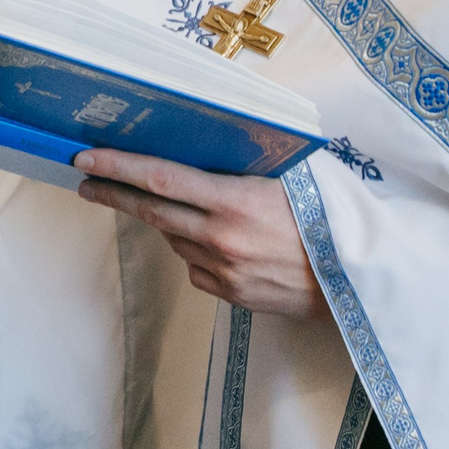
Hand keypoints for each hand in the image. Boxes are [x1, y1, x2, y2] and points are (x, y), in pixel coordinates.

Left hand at [73, 148, 322, 318]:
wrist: (360, 282)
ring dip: (171, 221)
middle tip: (87, 180)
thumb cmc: (332, 219)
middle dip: (114, 194)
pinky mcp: (232, 295)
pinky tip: (224, 243)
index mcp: (236, 202)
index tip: (87, 158)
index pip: (162, 180)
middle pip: (153, 212)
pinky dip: (199, 251)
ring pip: (176, 240)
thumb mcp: (294, 178)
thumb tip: (205, 152)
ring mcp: (225, 271)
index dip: (119, 168)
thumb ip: (246, 169)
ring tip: (192, 208)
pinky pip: (197, 267)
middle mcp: (222, 238)